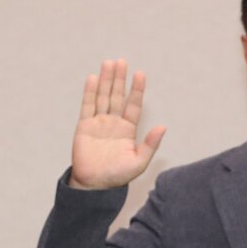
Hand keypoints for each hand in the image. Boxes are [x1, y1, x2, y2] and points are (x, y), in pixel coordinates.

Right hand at [68, 59, 165, 189]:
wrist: (94, 186)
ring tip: (109, 63)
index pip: (133, 105)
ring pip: (103, 97)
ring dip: (106, 81)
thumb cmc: (117, 176)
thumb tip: (163, 127)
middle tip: (121, 61)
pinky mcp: (84, 126)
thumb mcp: (139, 162)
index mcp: (127, 130)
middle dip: (119, 79)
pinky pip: (87, 106)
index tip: (140, 74)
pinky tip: (93, 79)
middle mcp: (113, 123)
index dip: (137, 90)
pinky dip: (90, 92)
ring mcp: (98, 123)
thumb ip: (150, 145)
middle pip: (117, 96)